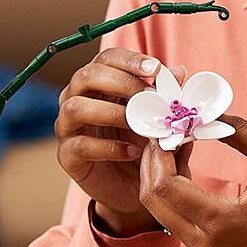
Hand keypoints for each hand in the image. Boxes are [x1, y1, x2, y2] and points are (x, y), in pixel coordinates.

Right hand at [57, 49, 188, 235]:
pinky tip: (132, 152)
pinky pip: (81, 145)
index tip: (156, 69)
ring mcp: (68, 126)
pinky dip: (109, 147)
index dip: (130, 60)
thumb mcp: (158, 119)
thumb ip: (166, 96)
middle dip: (120, 82)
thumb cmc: (141, 144)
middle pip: (85, 76)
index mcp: (97, 84)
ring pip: (75, 107)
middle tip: (148, 96)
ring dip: (110, 113)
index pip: (106, 59)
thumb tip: (179, 72)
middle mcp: (76, 99)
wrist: (132, 187)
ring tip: (138, 124)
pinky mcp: (67, 155)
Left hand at [138, 116, 246, 246]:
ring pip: (157, 208)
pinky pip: (170, 214)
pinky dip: (169, 187)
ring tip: (175, 140)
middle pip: (151, 199)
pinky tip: (183, 159)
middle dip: (151, 161)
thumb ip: (240, 131)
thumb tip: (206, 115)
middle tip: (163, 131)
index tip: (167, 126)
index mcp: (220, 221)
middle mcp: (203, 240)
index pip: (166, 185)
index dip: (159, 152)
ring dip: (158, 173)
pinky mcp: (202, 246)